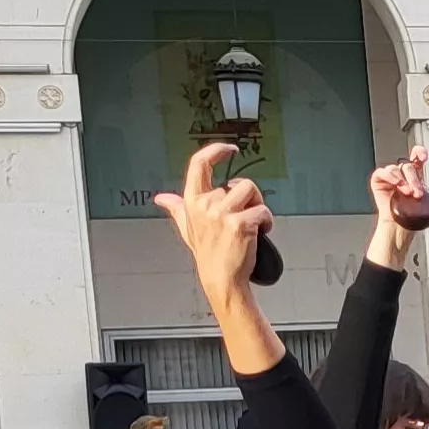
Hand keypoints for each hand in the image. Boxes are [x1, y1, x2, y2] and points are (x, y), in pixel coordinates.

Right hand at [153, 142, 274, 303]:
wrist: (221, 279)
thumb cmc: (208, 253)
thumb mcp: (187, 228)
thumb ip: (176, 208)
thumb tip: (161, 198)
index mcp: (192, 201)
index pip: (199, 164)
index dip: (216, 150)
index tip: (230, 149)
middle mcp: (205, 204)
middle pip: (239, 183)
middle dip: (249, 199)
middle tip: (244, 218)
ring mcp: (222, 213)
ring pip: (252, 191)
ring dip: (259, 207)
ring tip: (252, 225)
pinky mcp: (240, 224)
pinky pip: (263, 211)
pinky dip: (267, 222)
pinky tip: (259, 234)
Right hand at [370, 147, 428, 231]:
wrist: (404, 226)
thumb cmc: (416, 213)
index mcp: (415, 173)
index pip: (416, 156)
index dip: (419, 152)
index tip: (424, 158)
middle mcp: (402, 173)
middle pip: (408, 166)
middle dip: (414, 180)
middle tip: (417, 193)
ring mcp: (390, 176)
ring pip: (396, 169)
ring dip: (403, 181)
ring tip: (407, 193)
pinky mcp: (379, 181)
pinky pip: (382, 172)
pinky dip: (389, 176)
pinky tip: (396, 184)